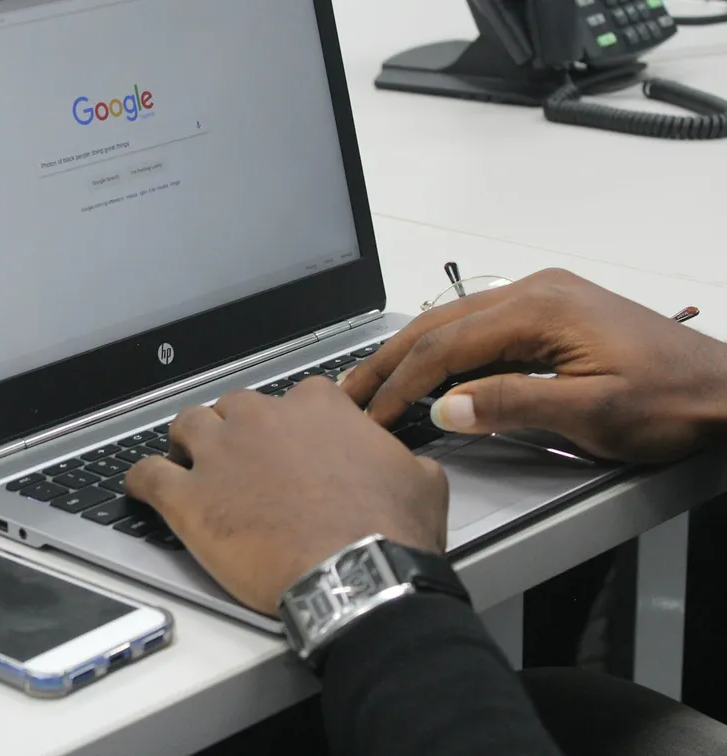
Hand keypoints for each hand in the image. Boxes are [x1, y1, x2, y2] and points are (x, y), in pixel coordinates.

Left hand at [125, 380, 447, 614]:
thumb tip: (404, 463)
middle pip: (233, 407)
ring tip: (190, 464)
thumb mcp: (420, 480)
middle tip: (242, 460)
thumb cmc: (388, 532)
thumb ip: (399, 458)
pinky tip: (140, 487)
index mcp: (317, 406)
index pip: (295, 397)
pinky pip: (146, 475)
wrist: (357, 576)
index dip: (292, 423)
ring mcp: (219, 455)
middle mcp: (261, 419)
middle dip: (236, 429)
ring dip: (186, 443)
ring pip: (185, 426)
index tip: (293, 444)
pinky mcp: (187, 498)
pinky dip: (139, 480)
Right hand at [341, 269, 726, 463]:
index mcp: (541, 307)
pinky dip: (443, 354)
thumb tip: (445, 406)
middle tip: (348, 395)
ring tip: (373, 386)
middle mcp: (536, 291)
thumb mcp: (593, 412)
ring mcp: (543, 299)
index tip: (371, 415)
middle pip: (438, 324)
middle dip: (389, 361)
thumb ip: (513, 405)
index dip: (402, 382)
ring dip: (410, 356)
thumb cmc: (674, 401)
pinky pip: (479, 329)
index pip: (446, 344)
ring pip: (453, 323)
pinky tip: (426, 377)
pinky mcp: (551, 314)